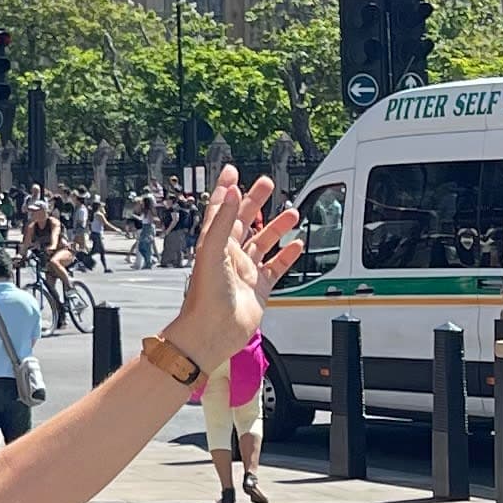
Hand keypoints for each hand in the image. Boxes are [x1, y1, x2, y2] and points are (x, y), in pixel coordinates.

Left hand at [171, 161, 303, 372]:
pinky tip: (296, 245)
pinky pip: (276, 268)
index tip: (233, 171)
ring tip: (292, 212)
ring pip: (263, 243)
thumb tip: (229, 191)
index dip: (226, 189)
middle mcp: (230, 255)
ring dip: (276, 227)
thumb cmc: (206, 296)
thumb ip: (222, 220)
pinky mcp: (259, 288)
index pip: (220, 209)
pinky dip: (286, 256)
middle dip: (255, 201)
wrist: (213, 332)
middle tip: (268, 185)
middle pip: (244, 221)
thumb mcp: (212, 251)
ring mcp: (245, 271)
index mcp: (215, 243)